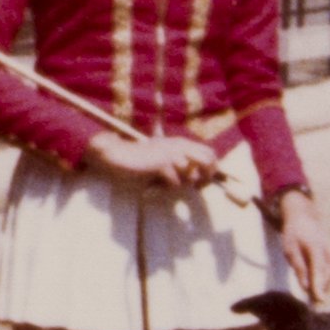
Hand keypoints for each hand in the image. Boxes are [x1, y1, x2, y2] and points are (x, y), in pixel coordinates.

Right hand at [87, 128, 222, 194]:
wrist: (118, 154)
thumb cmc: (139, 159)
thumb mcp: (163, 158)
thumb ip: (179, 164)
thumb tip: (197, 178)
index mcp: (181, 143)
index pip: (210, 153)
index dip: (211, 169)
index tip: (201, 183)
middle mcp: (179, 146)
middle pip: (208, 161)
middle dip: (204, 178)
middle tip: (192, 187)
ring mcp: (171, 154)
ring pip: (192, 174)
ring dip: (181, 184)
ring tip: (165, 184)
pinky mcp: (162, 163)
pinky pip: (174, 182)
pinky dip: (166, 187)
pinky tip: (154, 185)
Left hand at [270, 189, 329, 297]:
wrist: (305, 218)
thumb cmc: (294, 235)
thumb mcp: (290, 250)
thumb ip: (299, 268)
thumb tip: (306, 287)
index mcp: (316, 247)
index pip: (318, 270)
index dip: (319, 286)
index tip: (319, 300)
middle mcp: (329, 251)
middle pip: (326, 277)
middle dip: (318, 290)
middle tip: (311, 304)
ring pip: (328, 277)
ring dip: (320, 285)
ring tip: (309, 286)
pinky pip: (329, 274)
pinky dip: (322, 279)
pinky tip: (313, 275)